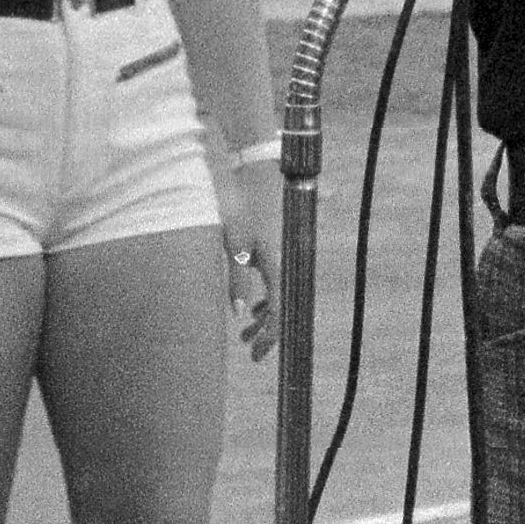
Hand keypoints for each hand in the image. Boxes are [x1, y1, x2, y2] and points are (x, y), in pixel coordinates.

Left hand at [218, 157, 276, 361]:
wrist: (261, 168)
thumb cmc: (242, 206)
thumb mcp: (233, 245)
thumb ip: (236, 280)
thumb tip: (237, 312)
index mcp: (280, 263)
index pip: (279, 311)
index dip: (270, 336)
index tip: (258, 355)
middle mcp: (291, 260)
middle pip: (284, 306)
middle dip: (267, 330)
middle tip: (249, 350)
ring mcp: (291, 253)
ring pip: (282, 293)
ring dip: (265, 314)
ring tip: (245, 333)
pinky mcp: (286, 245)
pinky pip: (281, 280)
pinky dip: (268, 296)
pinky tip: (252, 305)